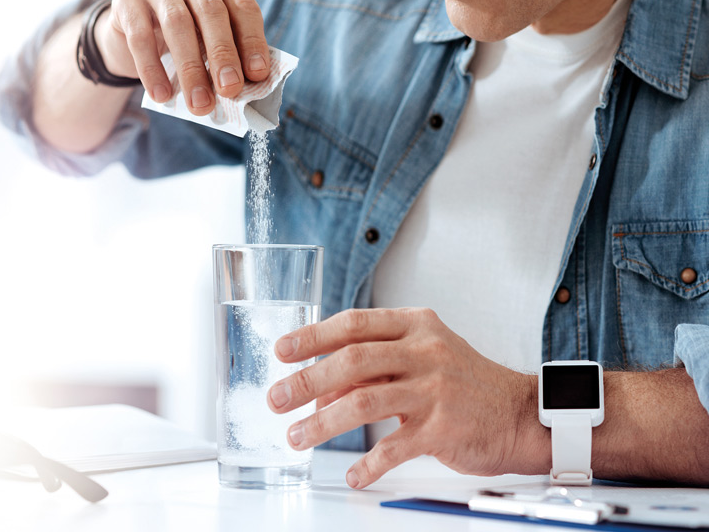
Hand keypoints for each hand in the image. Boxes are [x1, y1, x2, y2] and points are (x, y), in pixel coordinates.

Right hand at [94, 0, 270, 112]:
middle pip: (211, 11)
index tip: (258, 75)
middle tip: (230, 90)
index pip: (243, 6)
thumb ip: (233, 50)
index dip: (252, 41)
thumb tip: (249, 84)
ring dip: (191, 69)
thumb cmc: (190, 30)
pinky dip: (152, 70)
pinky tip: (162, 95)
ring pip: (177, 23)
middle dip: (223, 55)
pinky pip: (140, 36)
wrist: (136, 23)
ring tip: (200, 104)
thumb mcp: (214, 34)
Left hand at [267, 308, 540, 487]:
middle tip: (276, 398)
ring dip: (322, 423)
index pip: (354, 323)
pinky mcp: (443, 429)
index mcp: (416, 326)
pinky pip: (393, 448)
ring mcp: (435, 390)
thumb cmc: (464, 382)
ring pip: (363, 404)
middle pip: (352, 361)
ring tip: (297, 438)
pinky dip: (368, 464)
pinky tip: (354, 474)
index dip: (313, 336)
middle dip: (306, 381)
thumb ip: (376, 366)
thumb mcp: (423, 357)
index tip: (283, 350)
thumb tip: (322, 390)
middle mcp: (424, 352)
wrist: (520, 414)